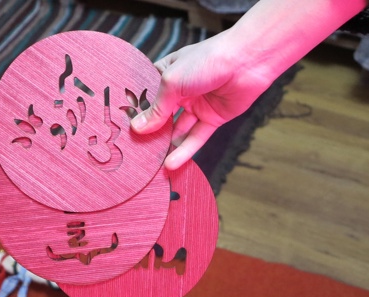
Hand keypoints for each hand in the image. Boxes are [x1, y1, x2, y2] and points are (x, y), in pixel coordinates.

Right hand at [130, 32, 274, 169]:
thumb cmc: (207, 60)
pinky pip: (196, 137)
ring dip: (165, 145)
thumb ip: (156, 108)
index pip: (146, 95)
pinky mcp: (212, 118)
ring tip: (150, 162)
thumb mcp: (172, 82)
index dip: (135, 111)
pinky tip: (171, 163)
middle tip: (134, 150)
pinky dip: (185, 150)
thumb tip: (138, 128)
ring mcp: (196, 105)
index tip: (120, 128)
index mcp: (167, 72)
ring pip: (177, 130)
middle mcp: (180, 90)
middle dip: (149, 132)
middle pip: (160, 115)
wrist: (247, 60)